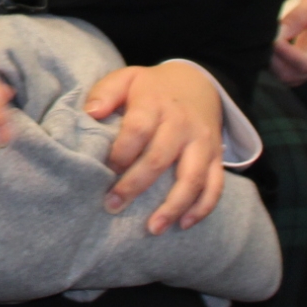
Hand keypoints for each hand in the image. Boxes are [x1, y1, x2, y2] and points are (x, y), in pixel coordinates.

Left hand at [83, 60, 224, 233]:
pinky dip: (202, 208)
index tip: (106, 170)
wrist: (197, 83)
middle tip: (113, 206)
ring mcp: (202, 142)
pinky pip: (215, 185)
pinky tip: (184, 224)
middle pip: (159, 158)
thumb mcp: (127, 78)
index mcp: (155, 104)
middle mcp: (181, 125)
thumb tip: (90, 113)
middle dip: (135, 186)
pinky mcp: (216, 157)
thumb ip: (106, 92)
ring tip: (153, 228)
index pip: (138, 130)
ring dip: (173, 206)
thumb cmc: (152, 88)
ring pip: (192, 178)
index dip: (121, 152)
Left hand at [270, 0, 306, 85]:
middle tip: (264, 39)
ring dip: (274, 64)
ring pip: (290, 77)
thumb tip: (278, 32)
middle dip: (274, 60)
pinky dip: (277, 64)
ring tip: (266, 42)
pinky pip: (290, 72)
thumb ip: (298, 17)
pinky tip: (271, 47)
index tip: (271, 38)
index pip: (305, 63)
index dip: (284, 54)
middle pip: (294, 75)